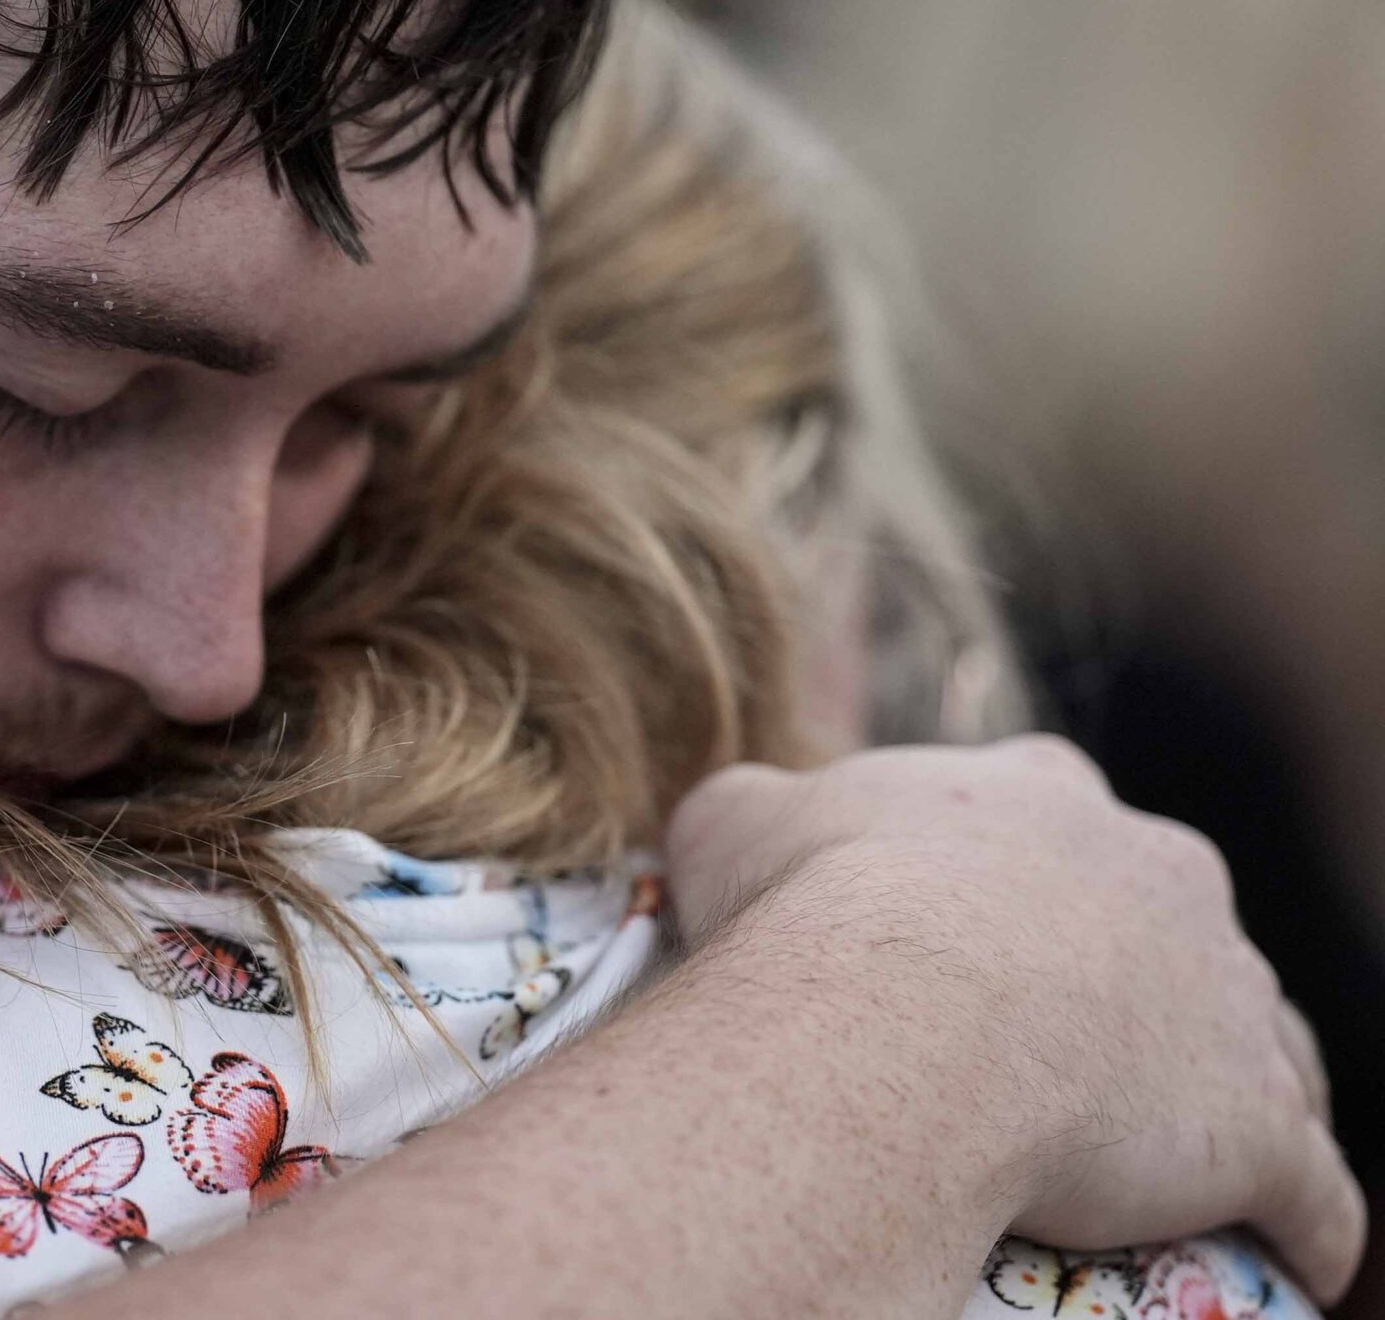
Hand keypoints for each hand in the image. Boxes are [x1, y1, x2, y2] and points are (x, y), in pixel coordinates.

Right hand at [665, 735, 1365, 1305]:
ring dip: (1225, 1086)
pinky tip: (1288, 1251)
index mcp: (1039, 793)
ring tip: (1177, 1151)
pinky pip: (1310, 1183)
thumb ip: (763, 809)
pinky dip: (1303, 1219)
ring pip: (1259, 1041)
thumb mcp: (734, 821)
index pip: (1053, 815)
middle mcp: (1156, 869)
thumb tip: (753, 820)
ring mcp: (1226, 991)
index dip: (1012, 874)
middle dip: (1133, 973)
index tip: (967, 924)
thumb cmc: (806, 909)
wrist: (898, 1017)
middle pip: (1171, 921)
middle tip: (1054, 1041)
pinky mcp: (1261, 1121)